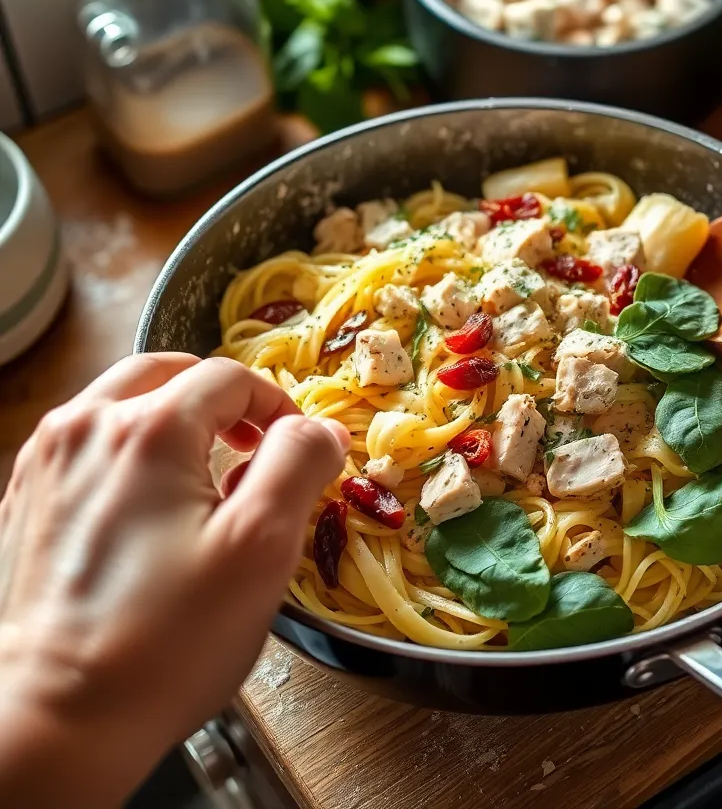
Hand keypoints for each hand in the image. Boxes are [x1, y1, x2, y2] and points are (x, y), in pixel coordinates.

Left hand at [0, 354, 348, 807]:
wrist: (51, 720)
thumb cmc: (167, 637)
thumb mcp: (261, 546)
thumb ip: (298, 465)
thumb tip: (319, 428)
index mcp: (150, 427)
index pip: (231, 378)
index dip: (277, 406)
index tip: (297, 452)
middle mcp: (88, 426)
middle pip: (170, 373)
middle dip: (222, 400)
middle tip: (251, 448)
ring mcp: (47, 461)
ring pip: (122, 400)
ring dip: (173, 417)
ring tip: (202, 475)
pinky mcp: (24, 498)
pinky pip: (88, 442)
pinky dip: (129, 447)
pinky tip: (146, 505)